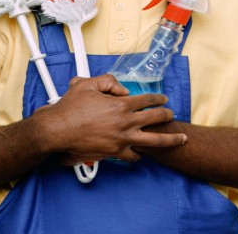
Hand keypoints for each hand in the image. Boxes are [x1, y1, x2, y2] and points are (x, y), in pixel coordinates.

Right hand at [31, 74, 187, 161]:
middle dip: (167, 116)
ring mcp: (122, 140)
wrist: (57, 130)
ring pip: (154, 141)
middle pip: (156, 118)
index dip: (158, 99)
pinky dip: (140, 154)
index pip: (147, 100)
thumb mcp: (87, 84)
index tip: (163, 100)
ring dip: (170, 139)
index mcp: (120, 105)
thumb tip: (122, 90)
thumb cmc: (70, 108)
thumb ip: (108, 82)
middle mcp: (125, 123)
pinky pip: (133, 155)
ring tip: (180, 139)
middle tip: (171, 115)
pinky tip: (144, 152)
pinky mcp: (114, 153)